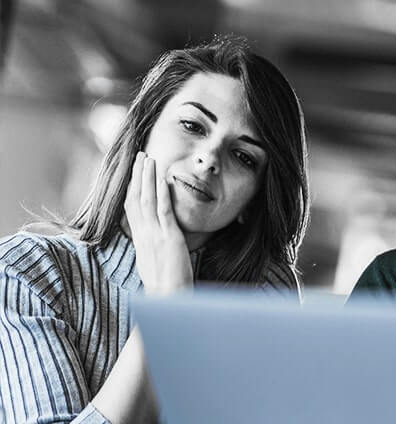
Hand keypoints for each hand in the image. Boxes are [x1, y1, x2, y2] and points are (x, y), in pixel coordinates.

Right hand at [124, 151, 192, 296]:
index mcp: (140, 240)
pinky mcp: (169, 238)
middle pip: (135, 198)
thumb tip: (155, 242)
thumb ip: (153, 248)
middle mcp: (144, 235)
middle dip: (137, 176)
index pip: (132, 208)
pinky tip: (162, 178)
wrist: (168, 299)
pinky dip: (161, 193)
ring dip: (147, 177)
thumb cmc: (165, 286)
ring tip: (148, 158)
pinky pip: (163, 210)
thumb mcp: (154, 263)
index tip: (133, 173)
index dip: (131, 188)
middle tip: (139, 156)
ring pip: (146, 200)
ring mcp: (155, 235)